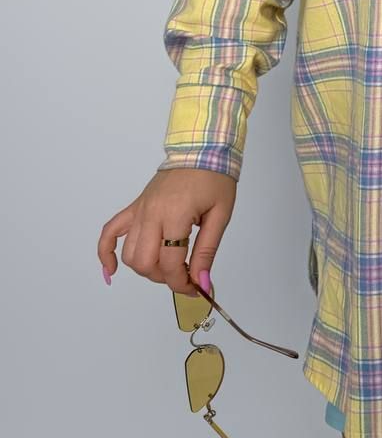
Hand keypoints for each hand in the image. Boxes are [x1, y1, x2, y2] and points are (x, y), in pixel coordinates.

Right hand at [97, 167, 236, 295]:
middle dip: (164, 278)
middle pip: (145, 263)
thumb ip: (207, 250)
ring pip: (129, 254)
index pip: (170, 263)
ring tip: (167, 266)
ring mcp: (140, 210)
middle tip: (184, 274)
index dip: (182, 283)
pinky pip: (110, 231)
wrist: (202, 149)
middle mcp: (152, 214)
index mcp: (175, 215)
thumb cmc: (215, 178)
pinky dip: (105, 253)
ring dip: (146, 269)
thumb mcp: (220, 215)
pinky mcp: (135, 207)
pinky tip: (111, 270)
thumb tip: (202, 281)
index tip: (196, 288)